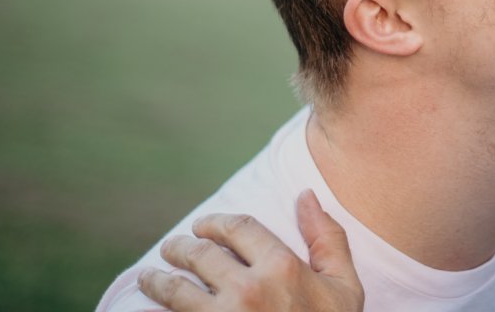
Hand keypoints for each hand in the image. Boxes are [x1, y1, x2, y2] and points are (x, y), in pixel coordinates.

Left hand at [139, 190, 364, 311]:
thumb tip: (306, 195)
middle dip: (180, 247)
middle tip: (172, 248)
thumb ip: (328, 238)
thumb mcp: (344, 287)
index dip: (215, 222)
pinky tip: (150, 310)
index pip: (237, 227)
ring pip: (175, 289)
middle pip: (200, 253)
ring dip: (157, 279)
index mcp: (282, 268)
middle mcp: (249, 290)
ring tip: (149, 276)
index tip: (203, 226)